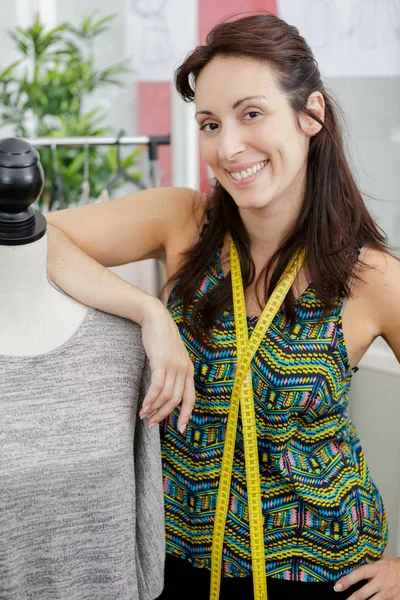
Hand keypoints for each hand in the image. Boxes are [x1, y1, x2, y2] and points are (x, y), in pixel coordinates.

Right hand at [138, 297, 194, 432]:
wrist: (156, 318)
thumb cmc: (162, 338)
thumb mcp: (173, 356)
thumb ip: (173, 371)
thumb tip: (167, 389)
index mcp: (189, 370)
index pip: (191, 398)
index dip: (186, 415)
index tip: (180, 429)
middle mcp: (184, 370)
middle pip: (176, 400)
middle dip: (164, 415)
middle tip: (152, 424)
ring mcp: (174, 366)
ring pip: (166, 396)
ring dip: (154, 409)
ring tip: (144, 415)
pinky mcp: (162, 362)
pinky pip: (157, 387)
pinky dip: (150, 399)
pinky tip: (144, 406)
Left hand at [334, 557, 399, 598]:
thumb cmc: (393, 566)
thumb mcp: (381, 562)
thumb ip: (369, 566)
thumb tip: (355, 563)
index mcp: (376, 569)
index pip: (358, 574)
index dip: (347, 580)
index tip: (337, 586)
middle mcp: (381, 582)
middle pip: (362, 594)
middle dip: (351, 599)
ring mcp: (387, 593)